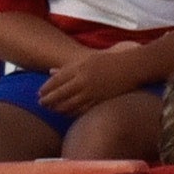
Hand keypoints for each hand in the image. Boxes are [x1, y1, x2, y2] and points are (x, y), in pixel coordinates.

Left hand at [36, 44, 150, 114]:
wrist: (133, 66)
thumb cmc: (111, 60)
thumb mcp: (88, 59)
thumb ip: (69, 67)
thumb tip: (51, 71)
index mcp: (80, 67)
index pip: (57, 80)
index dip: (46, 88)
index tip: (39, 93)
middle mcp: (83, 80)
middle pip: (60, 93)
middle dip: (48, 100)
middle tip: (41, 104)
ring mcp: (92, 91)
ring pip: (69, 104)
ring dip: (58, 108)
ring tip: (52, 110)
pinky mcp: (100, 100)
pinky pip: (82, 109)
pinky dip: (72, 112)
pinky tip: (67, 114)